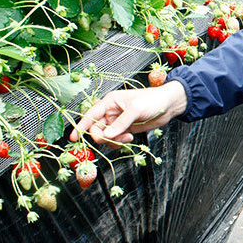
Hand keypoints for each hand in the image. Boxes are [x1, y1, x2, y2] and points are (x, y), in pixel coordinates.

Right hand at [69, 81, 186, 147]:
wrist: (168, 105)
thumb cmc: (152, 100)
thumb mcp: (135, 109)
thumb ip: (120, 123)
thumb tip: (106, 136)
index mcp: (109, 102)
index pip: (90, 115)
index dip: (80, 126)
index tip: (74, 137)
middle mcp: (110, 112)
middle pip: (95, 128)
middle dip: (101, 136)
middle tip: (112, 139)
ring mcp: (117, 122)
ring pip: (105, 136)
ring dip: (113, 141)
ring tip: (127, 137)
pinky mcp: (124, 129)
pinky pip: (114, 140)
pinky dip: (119, 142)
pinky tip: (130, 137)